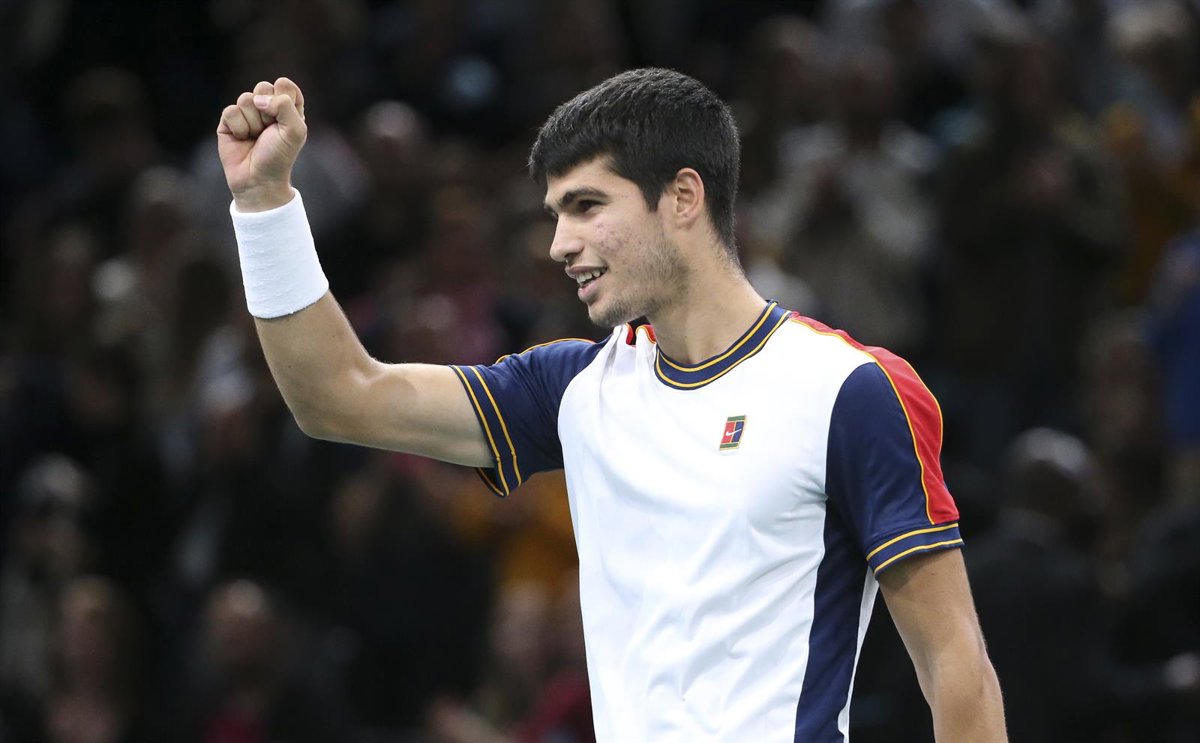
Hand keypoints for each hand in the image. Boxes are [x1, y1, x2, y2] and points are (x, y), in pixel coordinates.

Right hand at [217, 77, 306, 211]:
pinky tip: (242, 139)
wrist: (259, 179)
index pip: (284, 84)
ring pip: (246, 98)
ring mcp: (247, 112)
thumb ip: (285, 105)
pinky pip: (231, 110)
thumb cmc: (280, 156)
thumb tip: (257, 98)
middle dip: (268, 111)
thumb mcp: (295, 131)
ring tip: (256, 137)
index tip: (286, 120)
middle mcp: (267, 107)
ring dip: (253, 122)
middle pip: (263, 87)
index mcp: (287, 107)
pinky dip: (239, 127)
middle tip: (269, 131)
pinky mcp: (229, 121)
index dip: (284, 99)